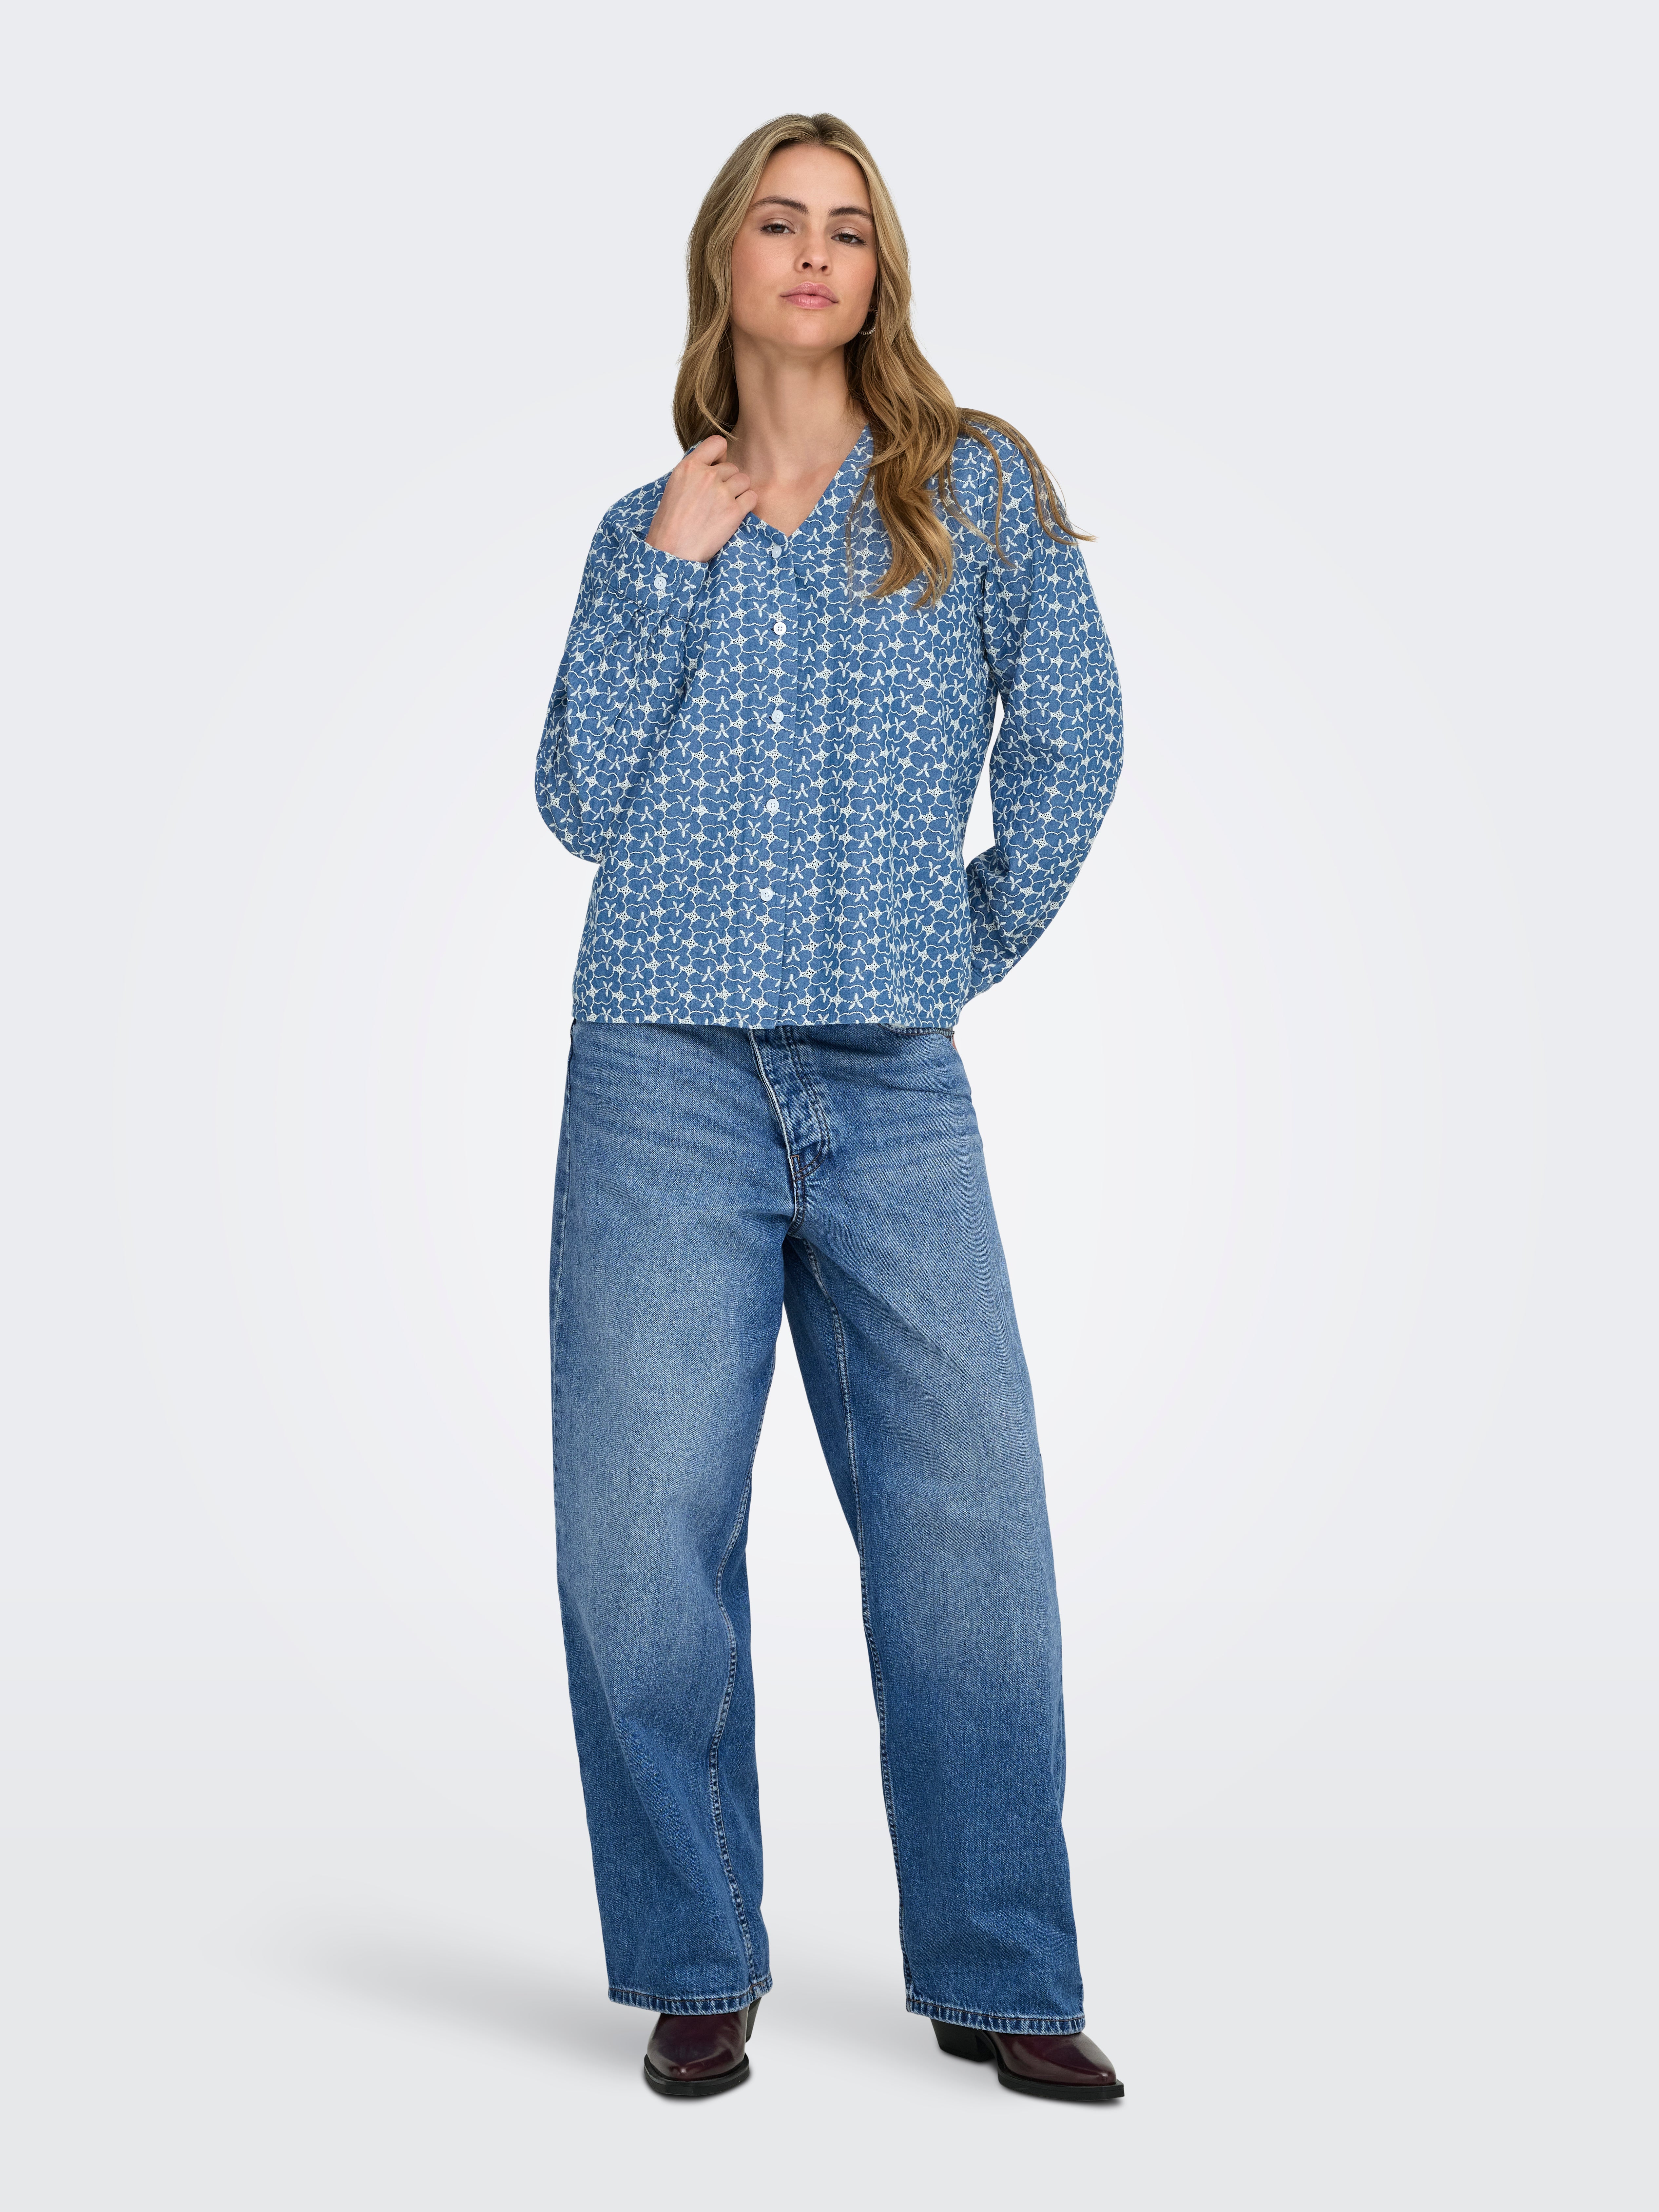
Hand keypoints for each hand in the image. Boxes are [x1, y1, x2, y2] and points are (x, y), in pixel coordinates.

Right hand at [645, 437, 754, 562]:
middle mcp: (706, 476)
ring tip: (724, 507)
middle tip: (715, 500)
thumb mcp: (675, 486)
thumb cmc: (671, 522)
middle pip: (732, 467)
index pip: (717, 443)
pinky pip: (752, 497)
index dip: (721, 455)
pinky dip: (747, 505)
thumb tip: (715, 464)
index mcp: (689, 466)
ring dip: (738, 492)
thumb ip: (695, 471)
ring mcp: (722, 493)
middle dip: (727, 481)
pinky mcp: (734, 511)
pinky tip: (734, 514)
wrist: (673, 551)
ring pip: (744, 481)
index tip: (717, 467)